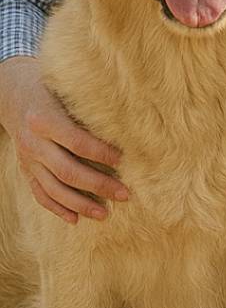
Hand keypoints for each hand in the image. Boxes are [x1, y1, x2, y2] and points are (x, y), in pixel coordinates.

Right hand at [0, 56, 128, 223]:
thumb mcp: (68, 89)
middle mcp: (34, 143)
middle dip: (98, 185)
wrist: (13, 92)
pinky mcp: (25, 170)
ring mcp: (27, 160)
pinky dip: (57, 208)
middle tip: (125, 194)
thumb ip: (91, 105)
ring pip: (53, 189)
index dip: (102, 153)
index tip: (126, 160)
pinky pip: (40, 194)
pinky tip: (75, 219)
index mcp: (45, 120)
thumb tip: (130, 119)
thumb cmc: (52, 87)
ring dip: (80, 204)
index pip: (77, 142)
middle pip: (68, 171)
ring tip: (105, 214)